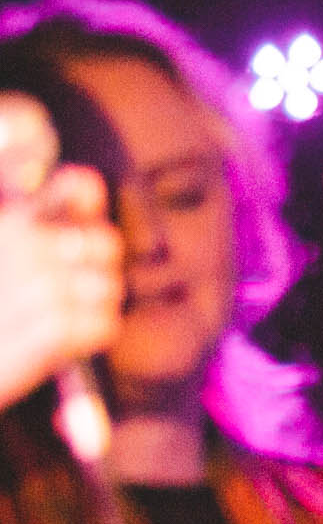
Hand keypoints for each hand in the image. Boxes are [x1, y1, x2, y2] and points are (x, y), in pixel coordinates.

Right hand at [0, 91, 122, 409]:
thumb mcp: (5, 241)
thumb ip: (32, 217)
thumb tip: (87, 183)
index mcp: (9, 220)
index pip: (79, 186)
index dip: (86, 201)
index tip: (76, 225)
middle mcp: (25, 245)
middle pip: (106, 242)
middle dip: (96, 267)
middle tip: (68, 288)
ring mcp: (41, 287)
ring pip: (110, 286)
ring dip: (92, 305)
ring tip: (55, 317)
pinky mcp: (53, 331)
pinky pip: (105, 324)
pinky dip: (88, 335)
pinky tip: (58, 340)